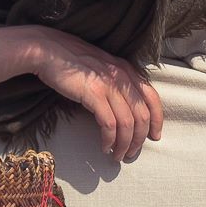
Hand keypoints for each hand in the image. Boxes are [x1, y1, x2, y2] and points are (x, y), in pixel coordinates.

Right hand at [25, 27, 162, 161]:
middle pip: (142, 116)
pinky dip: (109, 140)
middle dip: (139, 139)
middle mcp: (122, 77)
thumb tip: (125, 108)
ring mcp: (108, 85)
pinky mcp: (93, 94)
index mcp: (127, 70)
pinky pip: (109, 124)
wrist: (48, 50)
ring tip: (117, 156)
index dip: (157, 120)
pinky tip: (104, 147)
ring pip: (127, 123)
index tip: (155, 137)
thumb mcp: (103, 67)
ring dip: (124, 144)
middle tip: (131, 153)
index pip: (152, 99)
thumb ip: (116, 82)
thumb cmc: (72, 61)